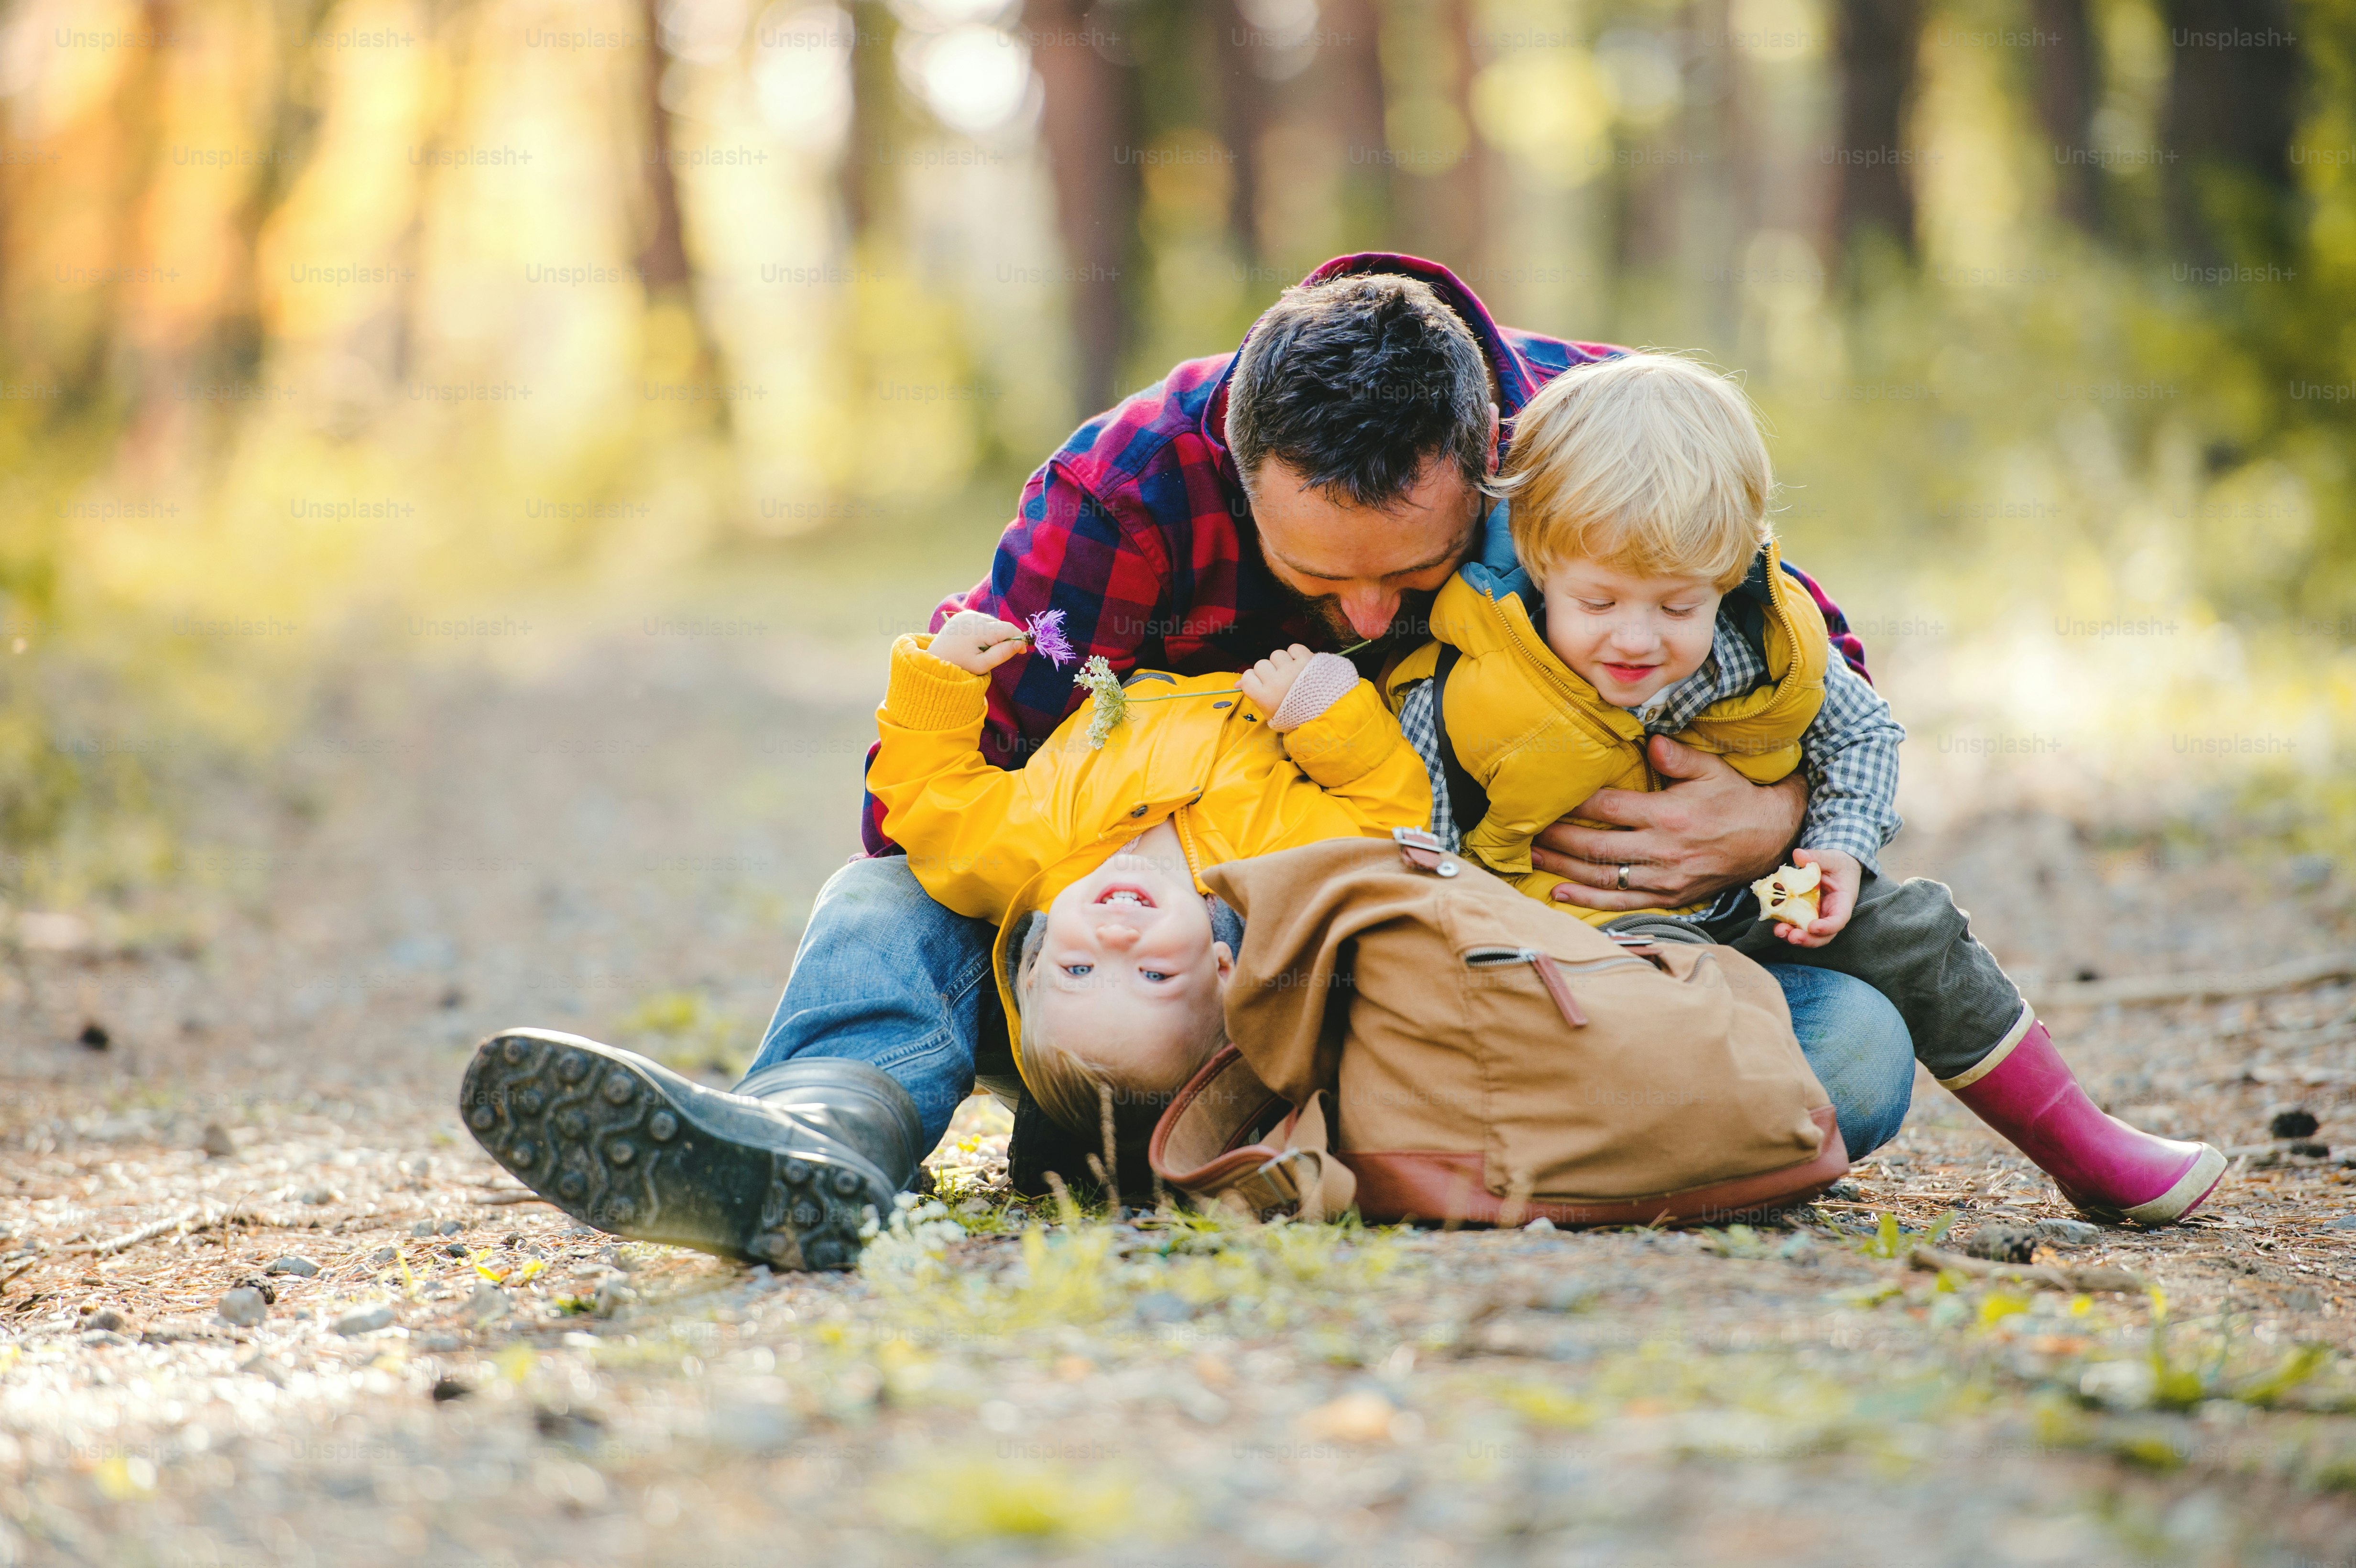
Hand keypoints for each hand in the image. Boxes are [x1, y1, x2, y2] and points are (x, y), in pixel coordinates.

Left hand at [927, 610, 1028, 674]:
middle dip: (1006, 638)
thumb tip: (1020, 643)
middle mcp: (973, 617)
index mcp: (979, 629)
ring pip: (993, 622)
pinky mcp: (962, 614)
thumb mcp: (982, 665)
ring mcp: (967, 614)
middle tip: (998, 654)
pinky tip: (977, 641)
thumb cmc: (959, 666)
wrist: (934, 661)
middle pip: (1001, 625)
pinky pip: (982, 619)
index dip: (1019, 639)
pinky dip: (985, 629)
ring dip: (995, 633)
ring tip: (984, 649)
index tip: (1023, 652)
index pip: (1009, 629)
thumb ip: (1003, 653)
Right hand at [1238, 644, 1314, 715]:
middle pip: (1261, 664)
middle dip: (1269, 672)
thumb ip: (1255, 697)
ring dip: (1283, 662)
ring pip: (1276, 654)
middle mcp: (1276, 682)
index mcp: (1265, 697)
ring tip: (1293, 674)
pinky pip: (1294, 648)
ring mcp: (1291, 670)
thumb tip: (1236, 684)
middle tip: (1281, 682)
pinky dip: (1297, 654)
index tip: (1263, 685)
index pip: (1247, 677)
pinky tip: (1301, 665)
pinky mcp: (1307, 660)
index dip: (1254, 679)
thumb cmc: (1297, 715)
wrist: (1329, 714)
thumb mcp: (1272, 715)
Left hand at [1531, 734, 1808, 909]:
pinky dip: (1588, 899)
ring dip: (1562, 867)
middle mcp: (1662, 850)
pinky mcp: (1668, 898)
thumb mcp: (1712, 770)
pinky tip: (1559, 892)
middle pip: (1596, 846)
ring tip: (1532, 856)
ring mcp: (1664, 878)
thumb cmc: (1736, 799)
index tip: (1548, 798)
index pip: (1608, 809)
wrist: (1771, 840)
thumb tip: (1649, 741)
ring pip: (1602, 877)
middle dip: (1557, 837)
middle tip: (1526, 829)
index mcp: (1668, 815)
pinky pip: (1621, 902)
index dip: (1574, 805)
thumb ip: (1677, 756)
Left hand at [1771, 847, 1858, 947]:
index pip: (1839, 920)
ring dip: (1794, 936)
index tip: (1813, 927)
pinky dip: (1786, 927)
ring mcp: (1817, 917)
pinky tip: (1775, 923)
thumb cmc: (1837, 864)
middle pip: (1823, 936)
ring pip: (1809, 935)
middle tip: (1792, 937)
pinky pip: (1796, 925)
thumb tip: (1798, 854)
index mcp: (1842, 903)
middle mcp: (1830, 915)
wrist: (1834, 868)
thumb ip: (1817, 857)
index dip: (1827, 927)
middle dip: (1808, 940)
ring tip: (1780, 931)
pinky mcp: (1804, 915)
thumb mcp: (1831, 858)